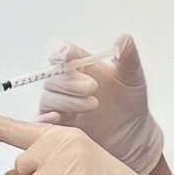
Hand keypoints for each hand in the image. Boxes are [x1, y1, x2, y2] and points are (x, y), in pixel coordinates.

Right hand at [38, 35, 164, 174]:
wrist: (132, 135)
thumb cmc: (130, 104)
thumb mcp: (133, 79)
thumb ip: (128, 58)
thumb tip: (124, 38)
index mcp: (80, 66)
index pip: (62, 54)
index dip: (61, 52)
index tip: (68, 54)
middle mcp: (66, 84)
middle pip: (53, 77)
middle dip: (70, 81)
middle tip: (93, 87)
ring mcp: (59, 105)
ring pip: (48, 98)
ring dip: (67, 101)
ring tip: (93, 105)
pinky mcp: (55, 126)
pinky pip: (40, 121)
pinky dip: (45, 119)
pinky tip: (60, 118)